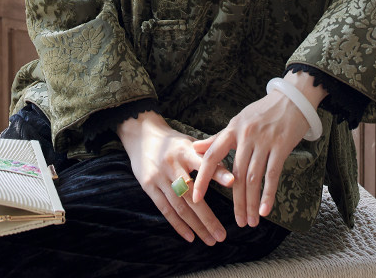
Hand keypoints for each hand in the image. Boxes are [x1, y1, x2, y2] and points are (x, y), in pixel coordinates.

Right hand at [116, 110, 233, 244]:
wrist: (141, 135)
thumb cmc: (172, 142)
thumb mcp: (189, 142)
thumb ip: (207, 156)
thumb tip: (230, 171)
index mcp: (185, 150)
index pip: (203, 162)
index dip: (217, 172)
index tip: (233, 182)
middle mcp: (172, 164)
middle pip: (192, 194)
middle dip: (208, 217)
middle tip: (222, 235)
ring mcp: (159, 176)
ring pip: (180, 206)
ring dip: (196, 225)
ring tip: (211, 239)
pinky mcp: (148, 185)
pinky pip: (165, 209)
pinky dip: (178, 224)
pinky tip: (190, 236)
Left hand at [191, 73, 325, 227]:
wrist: (292, 98)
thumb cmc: (263, 111)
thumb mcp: (238, 120)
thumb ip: (218, 137)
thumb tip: (195, 148)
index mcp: (232, 129)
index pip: (212, 155)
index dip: (203, 177)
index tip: (195, 197)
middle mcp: (245, 135)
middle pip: (236, 174)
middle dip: (235, 201)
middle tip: (237, 222)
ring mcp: (263, 141)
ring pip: (253, 178)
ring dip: (251, 203)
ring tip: (250, 221)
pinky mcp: (281, 146)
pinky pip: (272, 175)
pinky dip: (268, 194)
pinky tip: (265, 210)